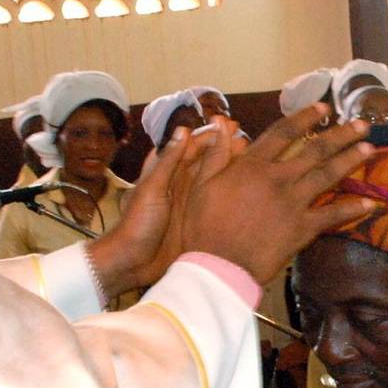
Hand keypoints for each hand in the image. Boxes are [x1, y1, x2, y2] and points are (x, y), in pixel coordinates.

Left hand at [89, 123, 238, 295]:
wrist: (133, 262)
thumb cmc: (137, 222)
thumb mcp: (152, 189)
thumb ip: (168, 161)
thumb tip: (183, 130)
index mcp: (168, 173)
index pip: (192, 147)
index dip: (210, 135)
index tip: (230, 126)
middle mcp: (182, 184)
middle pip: (207, 161)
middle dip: (226, 149)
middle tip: (249, 141)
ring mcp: (192, 203)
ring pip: (215, 179)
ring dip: (231, 168)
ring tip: (253, 159)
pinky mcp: (199, 220)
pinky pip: (217, 202)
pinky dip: (230, 194)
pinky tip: (247, 189)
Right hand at [177, 107, 375, 284]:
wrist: (218, 266)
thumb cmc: (203, 227)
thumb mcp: (201, 185)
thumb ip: (215, 154)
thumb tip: (222, 125)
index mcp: (252, 165)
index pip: (283, 132)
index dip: (304, 118)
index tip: (323, 108)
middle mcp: (278, 178)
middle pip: (315, 150)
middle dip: (341, 135)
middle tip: (362, 125)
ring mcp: (294, 203)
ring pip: (328, 175)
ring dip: (350, 160)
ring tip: (369, 148)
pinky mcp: (302, 228)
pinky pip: (332, 215)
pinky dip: (351, 209)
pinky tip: (369, 202)